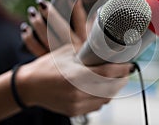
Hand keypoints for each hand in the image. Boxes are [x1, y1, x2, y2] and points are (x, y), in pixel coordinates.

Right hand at [18, 44, 132, 116]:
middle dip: (122, 80)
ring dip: (114, 89)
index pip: (107, 73)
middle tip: (126, 72)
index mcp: (75, 75)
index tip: (129, 65)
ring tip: (117, 80)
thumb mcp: (67, 52)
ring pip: (105, 99)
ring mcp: (76, 104)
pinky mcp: (74, 111)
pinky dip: (104, 97)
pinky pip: (96, 106)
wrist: (29, 86)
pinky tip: (104, 89)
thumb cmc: (48, 65)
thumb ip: (86, 51)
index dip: (121, 69)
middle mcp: (77, 92)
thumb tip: (105, 47)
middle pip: (110, 88)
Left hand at [21, 0, 92, 55]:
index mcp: (84, 42)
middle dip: (49, 13)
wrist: (80, 79)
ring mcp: (58, 57)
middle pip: (58, 28)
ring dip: (36, 23)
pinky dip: (27, 38)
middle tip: (41, 2)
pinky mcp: (47, 62)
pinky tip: (25, 29)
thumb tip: (82, 2)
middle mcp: (71, 49)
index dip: (76, 7)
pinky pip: (34, 48)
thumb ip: (89, 22)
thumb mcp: (91, 39)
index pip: (80, 21)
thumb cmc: (86, 55)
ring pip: (44, 37)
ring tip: (31, 12)